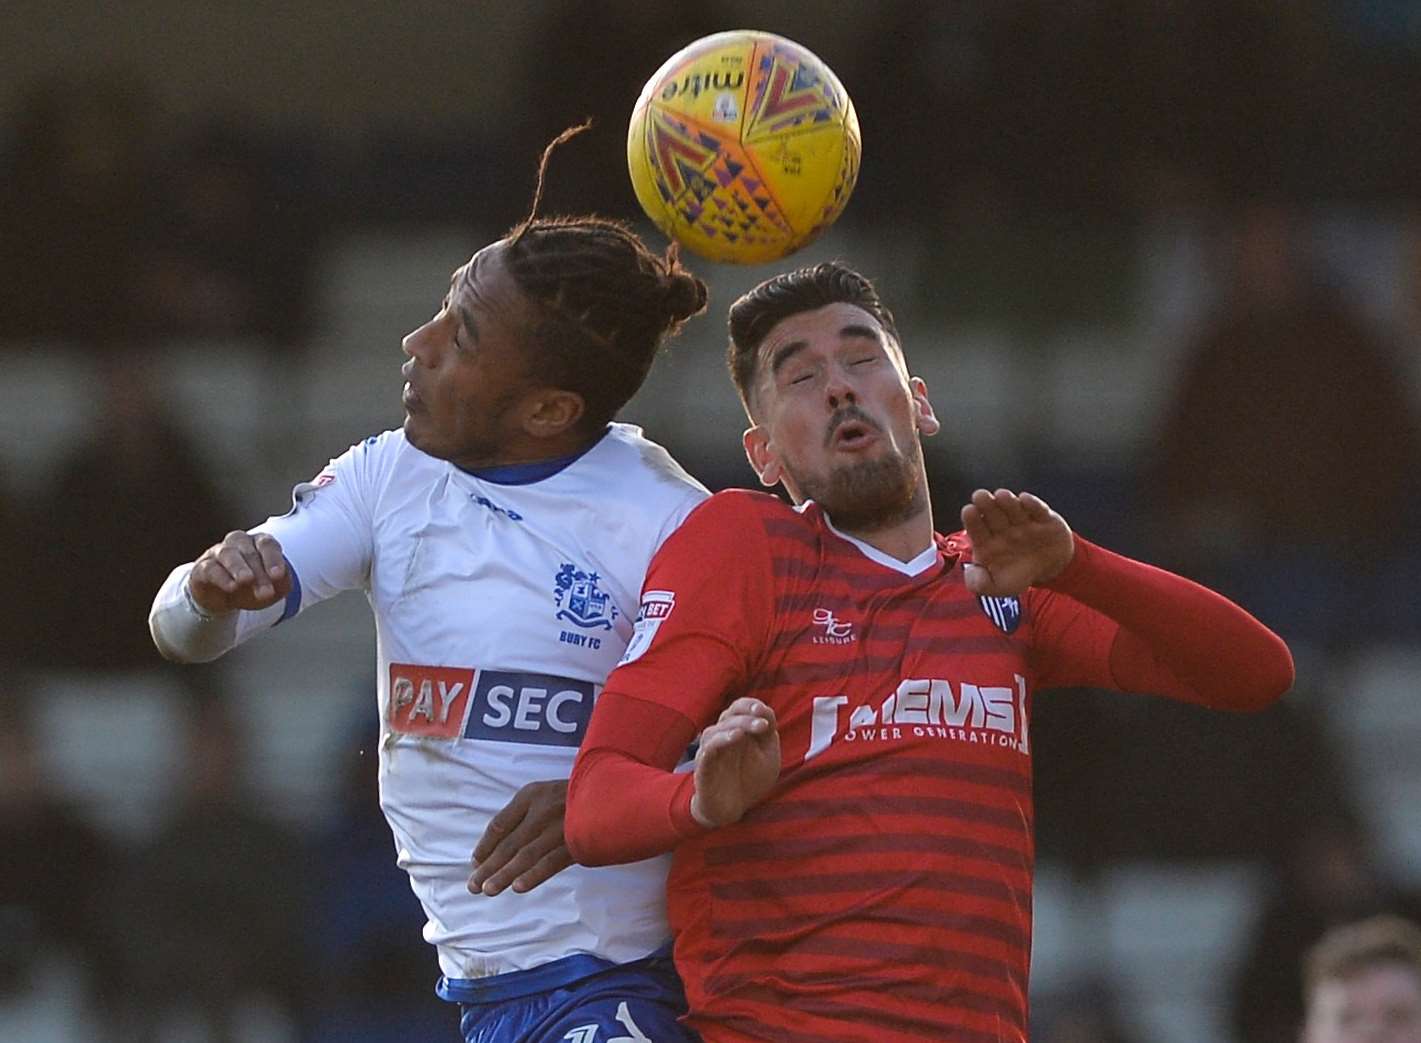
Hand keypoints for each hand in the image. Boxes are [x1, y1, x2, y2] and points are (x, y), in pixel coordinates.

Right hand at [188, 531, 291, 613]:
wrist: (222, 597)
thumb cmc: (252, 587)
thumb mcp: (272, 589)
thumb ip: (282, 584)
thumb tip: (283, 581)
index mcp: (258, 543)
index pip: (267, 544)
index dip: (273, 559)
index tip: (278, 575)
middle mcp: (238, 543)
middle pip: (249, 552)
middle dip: (259, 573)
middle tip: (266, 592)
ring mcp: (218, 553)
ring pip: (228, 554)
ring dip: (239, 568)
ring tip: (247, 580)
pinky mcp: (202, 567)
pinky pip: (210, 568)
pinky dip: (221, 577)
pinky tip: (231, 587)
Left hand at [468, 780, 572, 895]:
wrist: (617, 790)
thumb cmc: (579, 793)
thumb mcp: (548, 792)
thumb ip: (526, 812)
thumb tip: (501, 844)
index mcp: (531, 794)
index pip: (500, 824)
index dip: (485, 845)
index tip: (475, 862)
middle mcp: (541, 809)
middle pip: (509, 843)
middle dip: (489, 866)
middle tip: (473, 886)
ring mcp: (559, 826)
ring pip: (526, 855)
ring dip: (505, 874)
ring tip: (488, 890)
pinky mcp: (577, 842)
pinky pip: (552, 861)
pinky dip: (535, 875)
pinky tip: (519, 887)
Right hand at [690, 698, 779, 828]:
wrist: (732, 809)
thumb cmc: (750, 780)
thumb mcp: (768, 758)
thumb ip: (769, 737)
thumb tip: (766, 714)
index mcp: (738, 730)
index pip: (739, 708)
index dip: (750, 705)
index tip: (764, 712)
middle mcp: (722, 736)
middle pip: (729, 715)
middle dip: (746, 715)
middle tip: (763, 725)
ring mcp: (711, 750)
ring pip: (716, 730)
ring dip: (734, 727)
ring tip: (746, 732)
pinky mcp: (704, 767)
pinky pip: (708, 749)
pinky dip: (720, 740)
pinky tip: (735, 738)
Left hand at [960, 488, 1073, 595]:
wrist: (1052, 571)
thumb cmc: (1019, 575)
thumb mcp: (999, 587)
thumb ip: (980, 584)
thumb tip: (969, 570)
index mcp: (988, 541)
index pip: (976, 528)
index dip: (972, 520)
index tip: (969, 511)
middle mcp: (1003, 527)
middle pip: (993, 513)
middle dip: (986, 504)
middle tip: (980, 496)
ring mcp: (1023, 521)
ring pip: (1013, 508)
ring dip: (1007, 501)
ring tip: (1001, 496)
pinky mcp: (1044, 518)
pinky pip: (1038, 509)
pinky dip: (1032, 504)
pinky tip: (1025, 499)